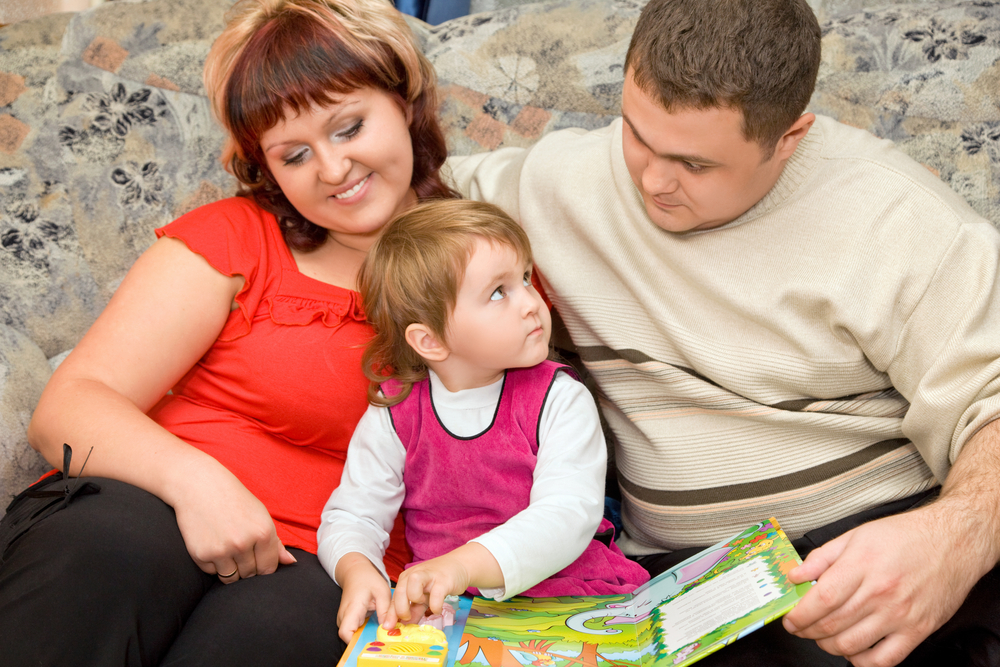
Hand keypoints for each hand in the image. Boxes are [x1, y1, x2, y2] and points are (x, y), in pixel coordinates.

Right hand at [171, 465, 295, 582]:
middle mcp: (243, 543)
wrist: (199, 486)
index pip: (269, 569)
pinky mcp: (201, 555)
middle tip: (238, 547)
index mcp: (263, 532)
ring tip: (227, 547)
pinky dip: (213, 564)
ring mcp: (222, 550)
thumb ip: (276, 543)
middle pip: (250, 575)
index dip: (263, 566)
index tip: (257, 557)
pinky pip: (212, 572)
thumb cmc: (235, 500)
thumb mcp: (261, 515)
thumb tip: (291, 562)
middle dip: (247, 567)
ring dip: (231, 569)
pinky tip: (213, 543)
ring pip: (231, 578)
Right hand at [337, 554, 391, 642]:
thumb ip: (385, 610)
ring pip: (352, 637)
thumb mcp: (382, 591)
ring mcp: (344, 620)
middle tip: (383, 643)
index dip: (356, 643)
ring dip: (366, 639)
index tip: (373, 644)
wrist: (355, 572)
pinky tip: (377, 631)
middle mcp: (344, 617)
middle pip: (350, 639)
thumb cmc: (368, 579)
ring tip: (382, 637)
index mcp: (352, 609)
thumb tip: (387, 629)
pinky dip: (365, 634)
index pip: (346, 633)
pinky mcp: (348, 621)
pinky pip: (355, 632)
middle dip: (365, 643)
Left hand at [387, 552, 472, 626]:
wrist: (459, 565)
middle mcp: (414, 575)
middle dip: (400, 610)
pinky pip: (435, 595)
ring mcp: (428, 576)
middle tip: (407, 618)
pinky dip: (435, 606)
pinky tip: (437, 609)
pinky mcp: (443, 580)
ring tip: (424, 603)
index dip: (390, 614)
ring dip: (415, 600)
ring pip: (412, 588)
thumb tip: (404, 627)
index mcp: (406, 579)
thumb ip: (414, 610)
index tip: (388, 628)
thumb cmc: (438, 582)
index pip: (394, 598)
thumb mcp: (423, 596)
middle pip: (399, 593)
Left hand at [782, 503, 986, 665]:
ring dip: (828, 646)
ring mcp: (900, 614)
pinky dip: (862, 661)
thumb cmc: (905, 536)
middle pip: (832, 624)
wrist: (953, 541)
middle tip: (800, 628)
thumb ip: (821, 557)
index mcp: (862, 565)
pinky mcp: (918, 630)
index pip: (822, 599)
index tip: (790, 619)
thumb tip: (795, 575)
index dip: (800, 614)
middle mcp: (880, 592)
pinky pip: (884, 659)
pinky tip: (852, 650)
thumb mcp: (855, 535)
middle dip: (807, 631)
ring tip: (821, 637)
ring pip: (852, 645)